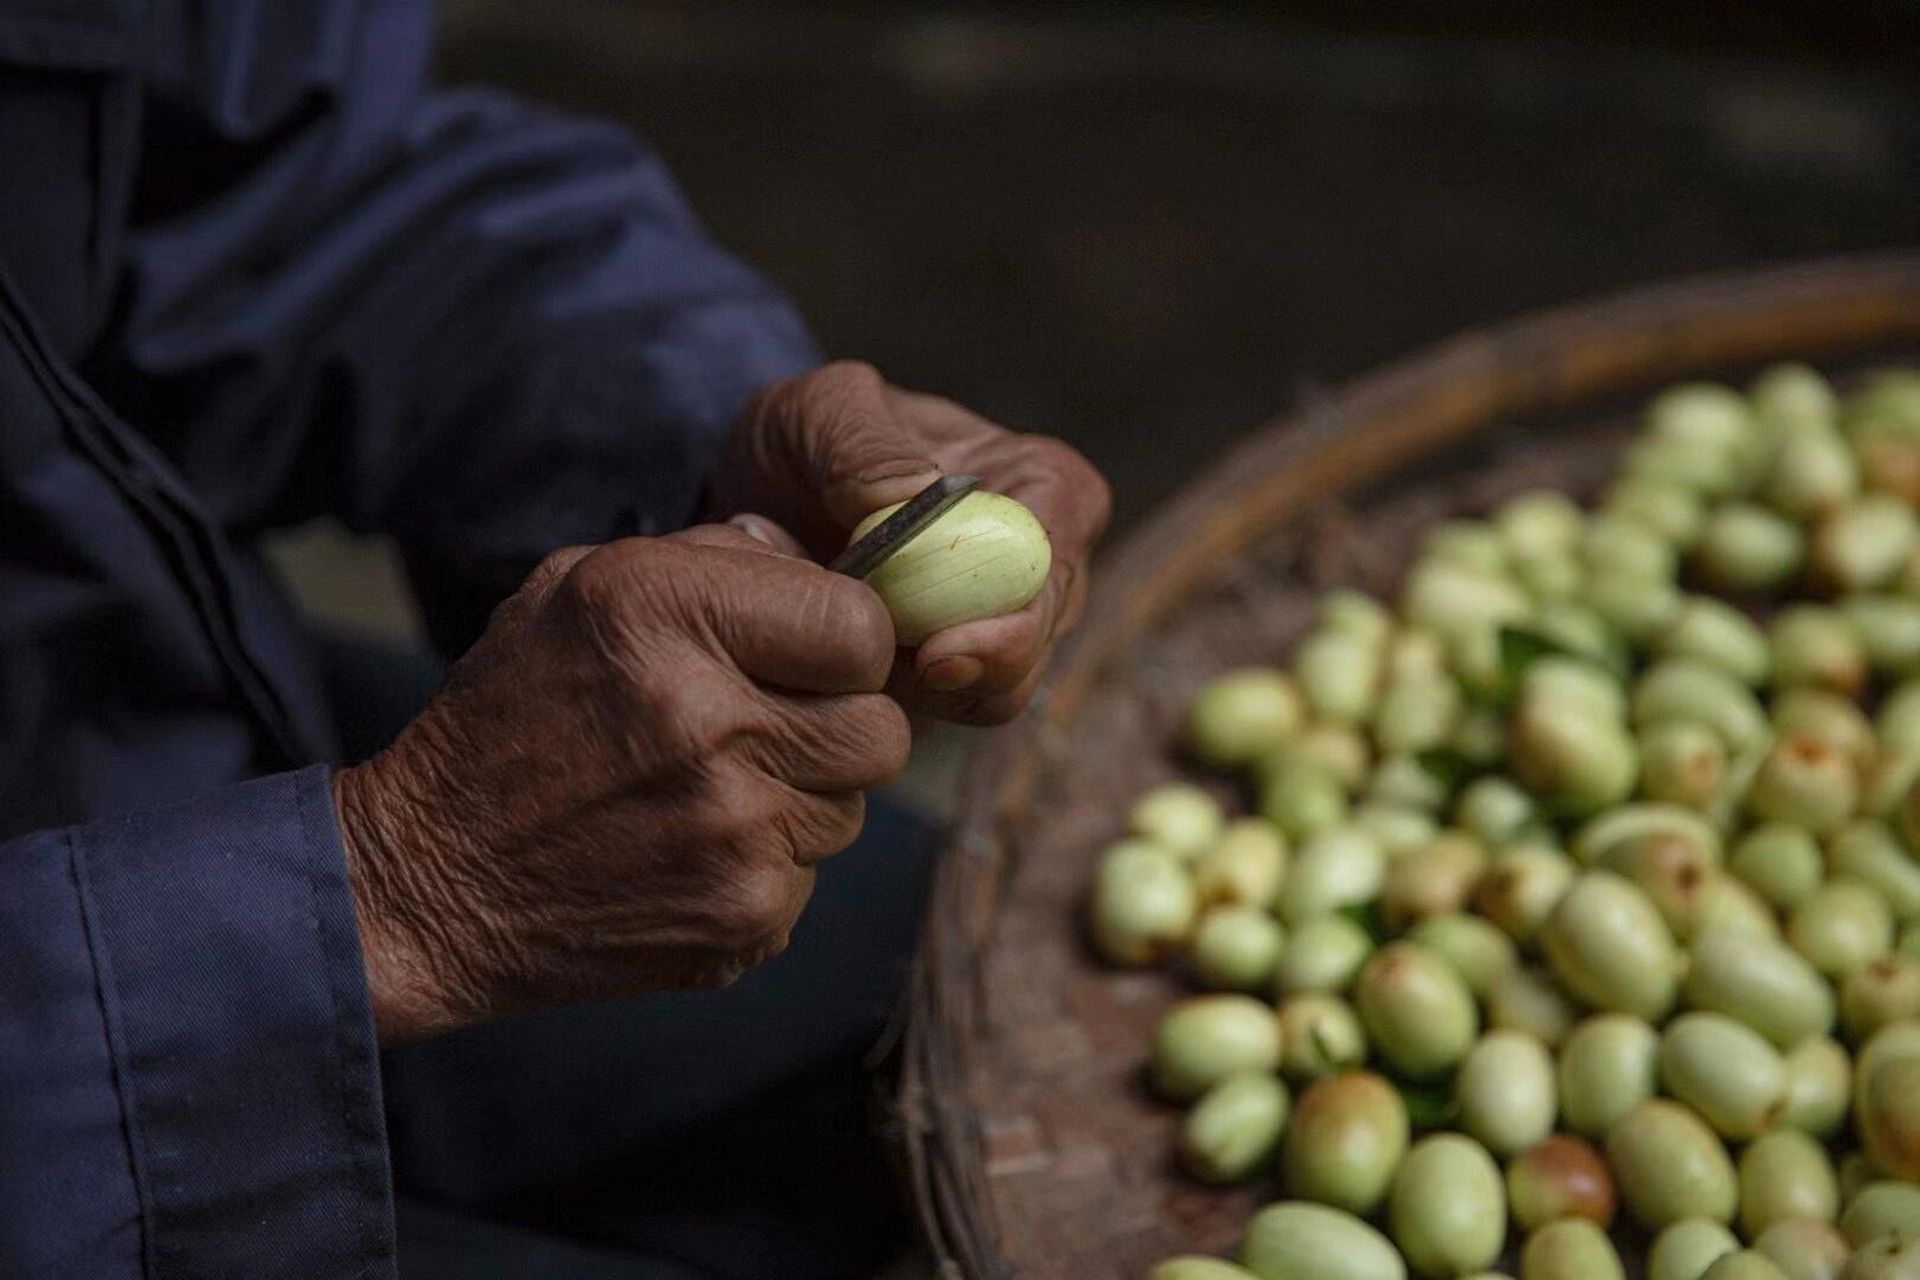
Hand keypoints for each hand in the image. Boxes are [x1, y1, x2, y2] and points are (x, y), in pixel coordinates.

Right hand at [331, 523, 908, 1042]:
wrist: (432, 881)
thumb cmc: (513, 718)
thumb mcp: (577, 591)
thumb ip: (713, 559)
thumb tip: (821, 560)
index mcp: (667, 615)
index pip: (862, 629)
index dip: (845, 646)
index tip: (808, 661)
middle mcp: (710, 721)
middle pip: (881, 729)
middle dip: (837, 726)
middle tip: (769, 730)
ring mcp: (734, 831)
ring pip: (851, 808)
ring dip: (799, 798)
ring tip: (707, 792)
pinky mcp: (743, 916)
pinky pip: (811, 878)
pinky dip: (763, 867)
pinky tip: (686, 851)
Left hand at [710, 361, 1110, 724]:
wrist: (770, 490)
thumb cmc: (816, 436)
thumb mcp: (822, 407)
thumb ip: (862, 442)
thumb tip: (912, 491)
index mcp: (1047, 490)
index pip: (1053, 572)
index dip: (1010, 626)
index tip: (936, 652)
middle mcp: (1043, 568)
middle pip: (1034, 652)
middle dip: (965, 675)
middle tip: (883, 673)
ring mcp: (1005, 628)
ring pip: (990, 696)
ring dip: (914, 689)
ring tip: (838, 647)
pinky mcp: (958, 676)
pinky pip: (940, 714)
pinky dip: (888, 700)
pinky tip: (837, 665)